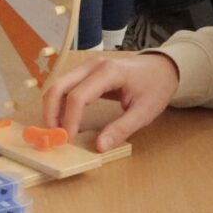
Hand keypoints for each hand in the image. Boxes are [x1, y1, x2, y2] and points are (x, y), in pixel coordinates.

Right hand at [41, 51, 180, 152]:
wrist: (162, 67)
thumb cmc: (155, 87)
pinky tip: (64, 120)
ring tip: (57, 131)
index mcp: (108, 73)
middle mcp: (93, 66)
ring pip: (58, 85)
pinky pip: (65, 86)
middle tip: (52, 136)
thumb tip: (99, 146)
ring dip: (52, 108)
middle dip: (51, 112)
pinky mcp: (86, 72)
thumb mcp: (144, 112)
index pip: (78, 96)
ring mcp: (87, 66)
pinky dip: (59, 103)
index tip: (68, 140)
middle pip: (59, 86)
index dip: (69, 120)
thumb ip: (121, 129)